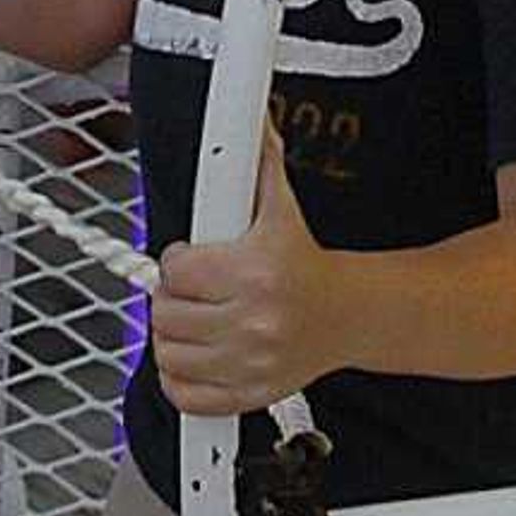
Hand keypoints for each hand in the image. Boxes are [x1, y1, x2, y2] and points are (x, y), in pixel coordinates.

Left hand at [150, 125, 341, 416]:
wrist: (349, 315)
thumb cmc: (305, 264)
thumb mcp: (281, 208)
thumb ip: (257, 162)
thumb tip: (248, 119)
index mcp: (257, 271)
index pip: (176, 270)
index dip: (176, 260)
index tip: (190, 258)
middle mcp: (254, 321)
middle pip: (166, 313)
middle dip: (171, 297)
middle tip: (191, 289)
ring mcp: (251, 363)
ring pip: (168, 354)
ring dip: (171, 336)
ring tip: (194, 318)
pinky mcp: (249, 395)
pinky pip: (184, 396)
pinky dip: (179, 377)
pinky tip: (196, 353)